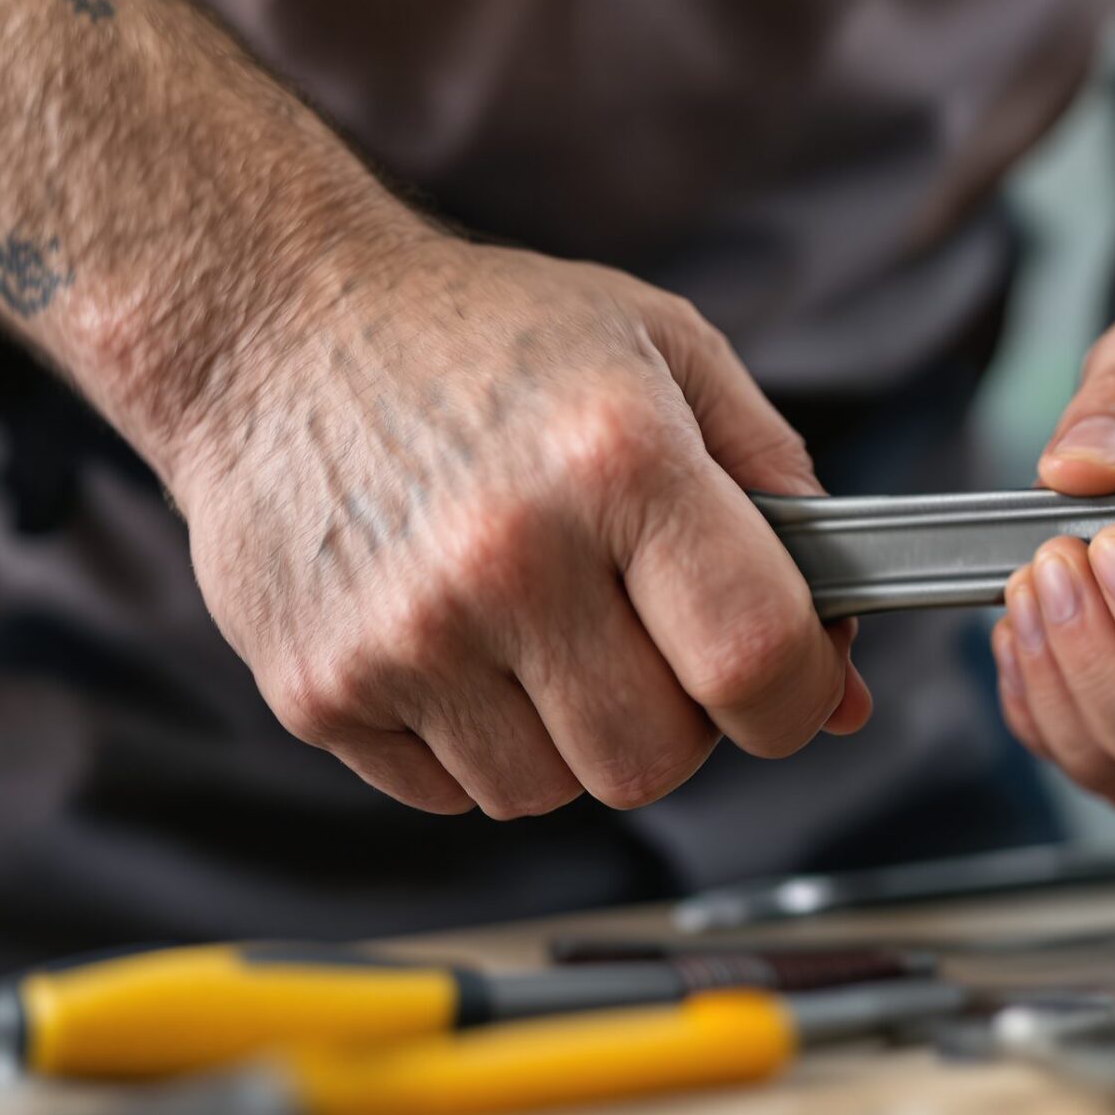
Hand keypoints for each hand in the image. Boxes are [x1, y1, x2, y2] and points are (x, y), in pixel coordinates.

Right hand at [168, 237, 868, 817]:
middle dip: (678, 720)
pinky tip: (454, 636)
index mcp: (616, 461)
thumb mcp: (667, 353)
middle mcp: (506, 556)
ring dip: (570, 735)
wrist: (269, 321)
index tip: (789, 681)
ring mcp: (402, 634)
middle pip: (655, 759)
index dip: (797, 697)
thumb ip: (782, 500)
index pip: (755, 661)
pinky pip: (450, 793)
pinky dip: (474, 742)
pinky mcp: (317, 689)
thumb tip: (846, 675)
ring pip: (552, 791)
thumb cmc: (487, 336)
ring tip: (538, 623)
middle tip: (645, 636)